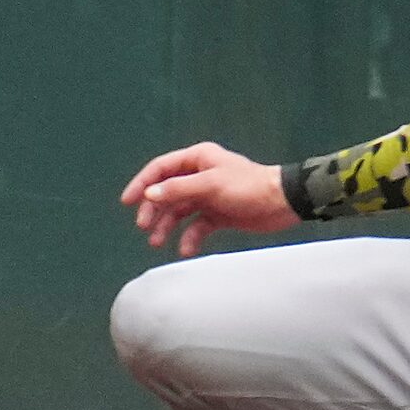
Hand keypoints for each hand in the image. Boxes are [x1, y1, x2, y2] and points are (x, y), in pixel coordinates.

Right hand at [120, 142, 298, 257]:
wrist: (282, 204)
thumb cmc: (247, 187)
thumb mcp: (210, 185)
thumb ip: (178, 190)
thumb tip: (149, 195)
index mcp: (197, 159)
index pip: (160, 169)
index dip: (142, 184)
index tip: (127, 203)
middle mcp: (199, 176)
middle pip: (166, 192)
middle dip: (153, 210)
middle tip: (144, 228)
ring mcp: (208, 196)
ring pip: (178, 211)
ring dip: (166, 226)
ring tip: (156, 243)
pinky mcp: (218, 215)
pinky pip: (196, 227)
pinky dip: (189, 238)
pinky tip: (185, 249)